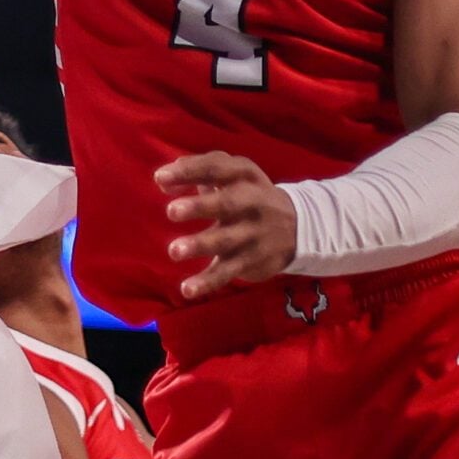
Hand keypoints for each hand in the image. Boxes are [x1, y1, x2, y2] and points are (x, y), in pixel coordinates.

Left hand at [156, 152, 296, 301]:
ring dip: (200, 245)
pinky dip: (208, 282)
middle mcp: (251, 202)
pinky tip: (187, 289)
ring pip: (226, 240)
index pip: (216, 168)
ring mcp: (252, 233)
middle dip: (199, 207)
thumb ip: (198, 171)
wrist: (299, 226)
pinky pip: (228, 272)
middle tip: (171, 211)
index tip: (159, 178)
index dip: (189, 172)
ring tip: (174, 250)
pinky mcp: (251, 260)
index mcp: (244, 175)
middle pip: (226, 203)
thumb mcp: (234, 174)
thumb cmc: (250, 194)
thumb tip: (163, 179)